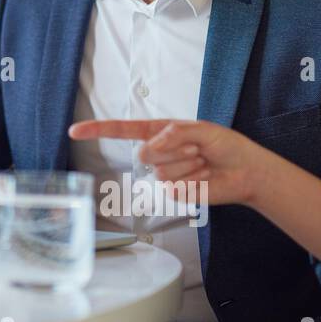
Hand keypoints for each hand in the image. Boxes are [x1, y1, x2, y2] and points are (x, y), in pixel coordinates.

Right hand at [68, 118, 276, 206]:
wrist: (245, 171)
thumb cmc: (225, 146)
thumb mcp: (201, 129)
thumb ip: (173, 133)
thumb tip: (151, 146)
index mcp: (160, 132)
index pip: (123, 130)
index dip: (98, 130)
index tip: (75, 130)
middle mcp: (158, 153)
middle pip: (145, 153)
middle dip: (172, 149)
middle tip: (196, 149)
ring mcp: (164, 174)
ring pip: (160, 171)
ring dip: (187, 165)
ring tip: (203, 162)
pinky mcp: (174, 192)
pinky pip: (173, 186)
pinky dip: (192, 179)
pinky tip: (204, 176)